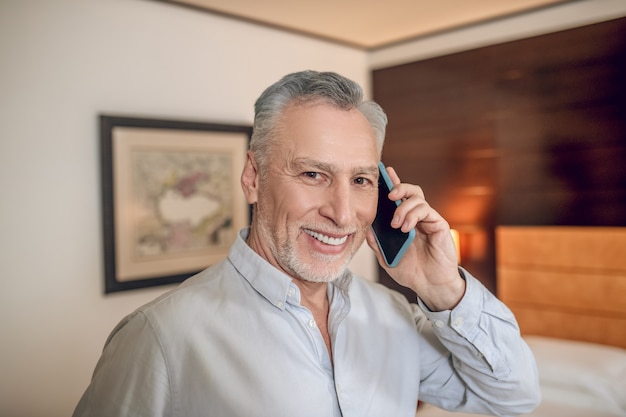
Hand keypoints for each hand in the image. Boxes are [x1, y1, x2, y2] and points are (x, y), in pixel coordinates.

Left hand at [366, 166, 464, 310]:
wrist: (429, 285)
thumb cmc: (411, 271)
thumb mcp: (386, 258)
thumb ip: (377, 243)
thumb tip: (365, 228)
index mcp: (405, 221)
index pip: (399, 198)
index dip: (393, 183)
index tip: (384, 172)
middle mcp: (417, 218)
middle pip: (411, 191)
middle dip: (399, 187)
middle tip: (389, 195)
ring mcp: (428, 220)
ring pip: (418, 198)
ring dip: (404, 207)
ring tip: (396, 224)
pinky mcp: (438, 225)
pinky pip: (426, 210)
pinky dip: (413, 216)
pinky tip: (406, 228)